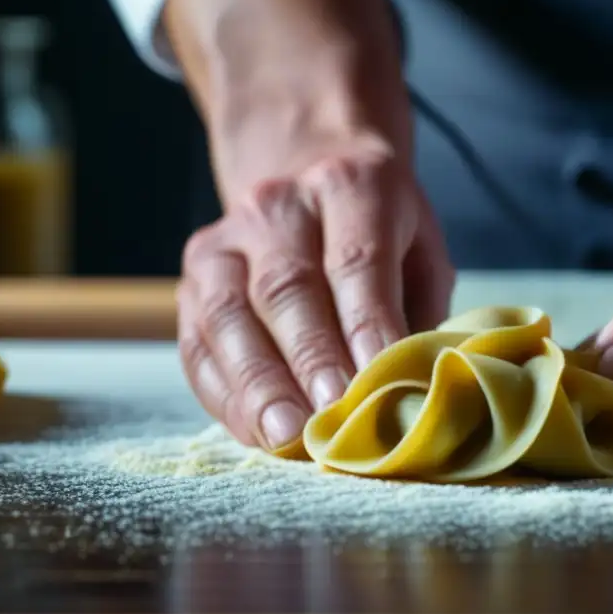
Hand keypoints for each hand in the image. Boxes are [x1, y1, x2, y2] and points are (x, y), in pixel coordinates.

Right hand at [175, 138, 454, 452]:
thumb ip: (419, 314)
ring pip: (229, 316)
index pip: (356, 262)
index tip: (377, 384)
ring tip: (285, 437)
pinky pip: (198, 343)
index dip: (365, 326)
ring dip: (258, 385)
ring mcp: (224, 241)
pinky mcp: (191, 279)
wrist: (307, 177)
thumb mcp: (421, 254)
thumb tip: (413, 392)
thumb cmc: (382, 235)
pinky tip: (255, 431)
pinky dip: (225, 394)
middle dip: (309, 361)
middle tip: (329, 419)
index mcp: (350, 186)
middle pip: (286, 288)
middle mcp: (278, 206)